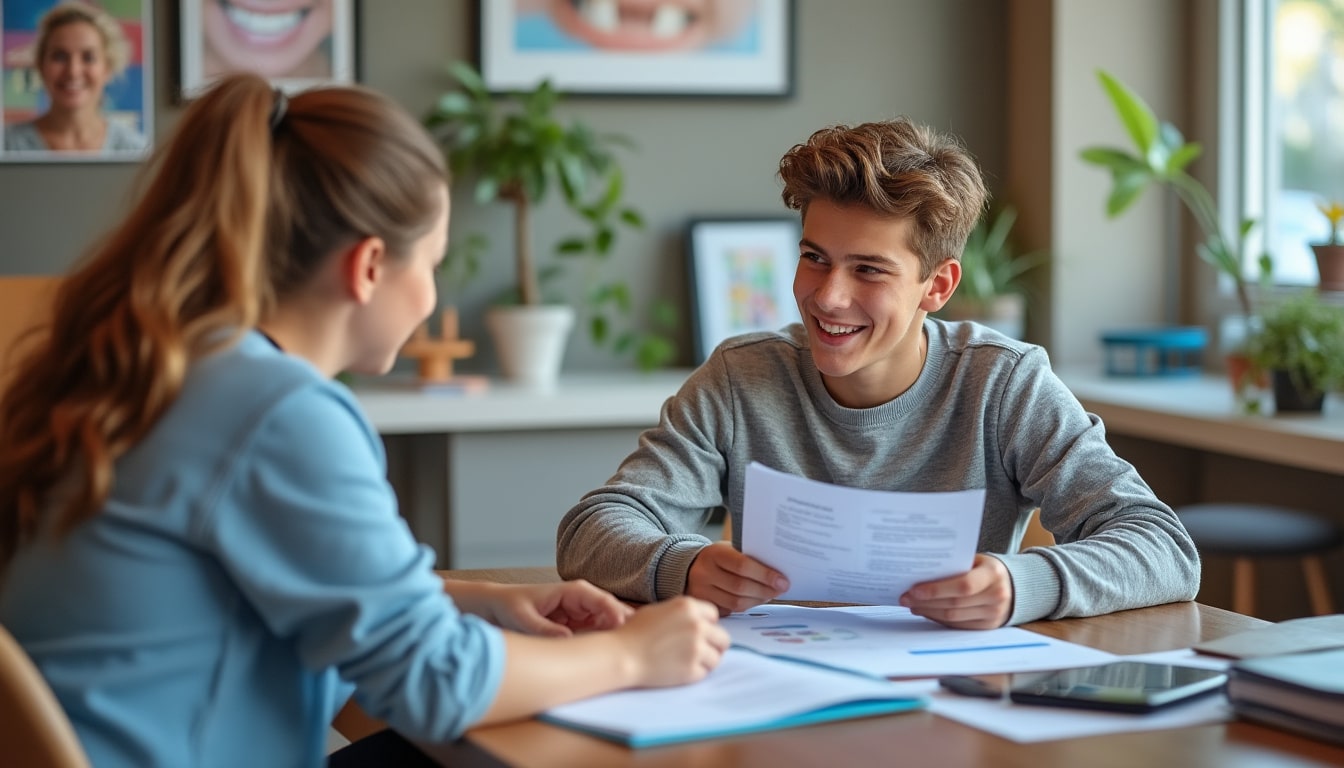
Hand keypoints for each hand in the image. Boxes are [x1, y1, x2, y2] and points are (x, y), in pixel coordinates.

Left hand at [451, 580, 633, 636]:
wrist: (496, 608)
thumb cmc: (509, 606)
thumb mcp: (523, 618)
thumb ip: (544, 629)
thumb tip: (567, 640)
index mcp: (572, 591)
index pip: (601, 600)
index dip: (615, 613)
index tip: (624, 628)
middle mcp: (582, 601)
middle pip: (611, 613)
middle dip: (624, 626)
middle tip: (635, 646)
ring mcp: (582, 614)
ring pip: (608, 625)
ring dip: (617, 637)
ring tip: (628, 654)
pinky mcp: (578, 627)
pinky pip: (597, 634)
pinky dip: (605, 643)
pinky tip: (613, 656)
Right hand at [614, 596, 729, 686]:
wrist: (622, 655)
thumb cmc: (634, 633)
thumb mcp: (659, 610)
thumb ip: (683, 614)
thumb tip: (701, 622)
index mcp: (688, 606)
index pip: (714, 616)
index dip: (706, 625)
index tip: (698, 633)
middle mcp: (697, 625)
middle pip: (723, 638)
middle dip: (713, 645)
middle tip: (698, 651)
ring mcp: (697, 648)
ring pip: (717, 658)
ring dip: (705, 661)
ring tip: (685, 661)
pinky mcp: (693, 669)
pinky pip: (705, 673)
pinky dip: (695, 673)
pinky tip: (678, 669)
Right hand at [686, 541, 788, 614]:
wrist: (690, 566)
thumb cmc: (719, 558)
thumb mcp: (730, 550)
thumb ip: (749, 559)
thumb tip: (778, 575)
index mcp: (714, 554)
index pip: (743, 565)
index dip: (765, 575)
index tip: (783, 581)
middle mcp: (704, 573)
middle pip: (740, 587)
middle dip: (765, 590)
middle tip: (781, 589)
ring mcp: (701, 591)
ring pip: (736, 602)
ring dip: (758, 600)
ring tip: (770, 594)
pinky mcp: (703, 606)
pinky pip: (730, 610)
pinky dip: (746, 606)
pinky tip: (755, 600)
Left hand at [899, 554, 1012, 628]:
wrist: (1013, 585)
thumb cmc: (987, 569)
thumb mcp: (977, 560)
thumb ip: (955, 565)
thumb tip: (920, 573)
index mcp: (993, 574)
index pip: (963, 585)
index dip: (936, 589)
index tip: (914, 590)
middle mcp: (996, 595)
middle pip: (954, 604)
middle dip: (926, 602)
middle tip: (905, 598)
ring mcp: (993, 614)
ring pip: (953, 617)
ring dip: (928, 612)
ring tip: (912, 605)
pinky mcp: (987, 626)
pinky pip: (957, 625)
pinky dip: (939, 619)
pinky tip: (926, 612)